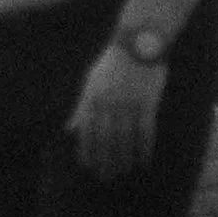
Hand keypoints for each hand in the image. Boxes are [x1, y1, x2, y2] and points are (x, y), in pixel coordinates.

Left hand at [67, 47, 163, 177]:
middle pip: (105, 138)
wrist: (139, 40)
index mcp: (92, 96)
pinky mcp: (148, 102)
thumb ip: (80, 106)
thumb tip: (69, 129)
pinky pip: (145, 131)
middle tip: (106, 176)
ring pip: (125, 138)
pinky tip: (143, 160)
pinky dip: (144, 148)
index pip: (87, 130)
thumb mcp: (91, 80)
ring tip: (125, 171)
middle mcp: (108, 102)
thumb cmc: (113, 62)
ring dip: (124, 157)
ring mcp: (129, 102)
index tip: (88, 166)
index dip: (87, 150)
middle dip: (105, 159)